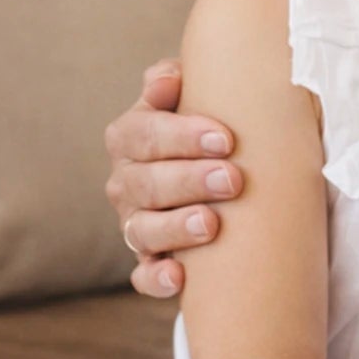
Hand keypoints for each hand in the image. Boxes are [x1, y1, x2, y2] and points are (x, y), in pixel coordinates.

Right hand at [105, 60, 244, 297]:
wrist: (224, 161)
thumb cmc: (211, 120)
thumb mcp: (196, 92)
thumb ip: (176, 80)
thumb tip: (166, 80)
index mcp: (131, 136)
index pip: (143, 134)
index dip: (181, 136)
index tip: (226, 138)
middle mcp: (126, 180)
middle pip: (145, 183)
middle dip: (189, 180)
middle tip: (232, 179)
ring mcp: (135, 222)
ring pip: (142, 230)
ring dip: (176, 228)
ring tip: (211, 224)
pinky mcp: (150, 259)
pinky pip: (143, 275)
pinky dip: (157, 278)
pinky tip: (180, 277)